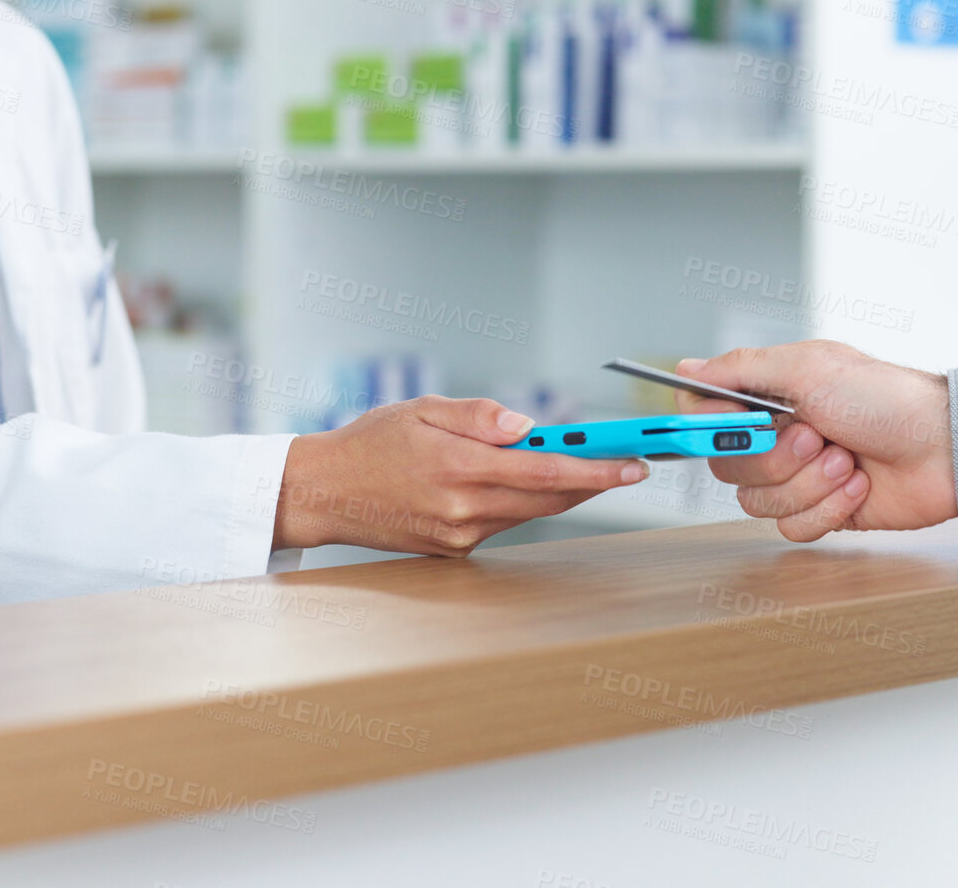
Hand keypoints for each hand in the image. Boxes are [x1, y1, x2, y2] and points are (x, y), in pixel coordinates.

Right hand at [273, 396, 648, 555]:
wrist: (324, 493)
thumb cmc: (368, 442)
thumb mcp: (420, 409)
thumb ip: (478, 416)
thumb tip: (529, 426)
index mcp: (458, 468)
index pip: (547, 469)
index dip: (598, 469)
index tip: (634, 465)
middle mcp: (464, 509)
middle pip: (550, 497)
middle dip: (594, 481)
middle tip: (629, 465)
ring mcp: (460, 535)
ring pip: (531, 511)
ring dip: (560, 490)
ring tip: (582, 465)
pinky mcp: (455, 550)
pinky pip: (504, 522)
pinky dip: (522, 501)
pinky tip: (520, 482)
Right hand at [674, 341, 957, 540]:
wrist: (946, 450)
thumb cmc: (887, 400)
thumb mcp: (810, 368)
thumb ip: (742, 368)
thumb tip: (688, 369)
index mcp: (768, 396)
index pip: (704, 416)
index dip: (712, 428)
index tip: (739, 424)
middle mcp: (776, 437)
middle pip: (727, 467)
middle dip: (775, 459)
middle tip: (816, 437)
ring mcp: (797, 477)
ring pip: (757, 502)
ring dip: (808, 484)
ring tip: (846, 461)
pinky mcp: (820, 511)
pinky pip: (790, 527)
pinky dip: (827, 509)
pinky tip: (858, 486)